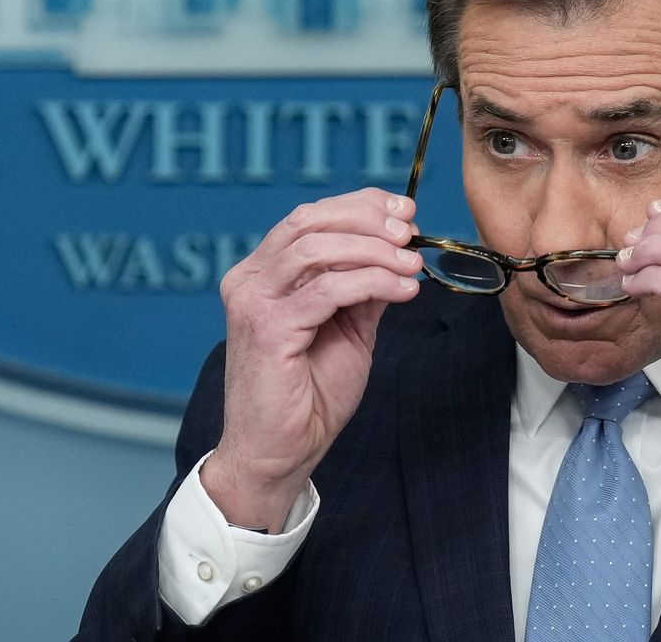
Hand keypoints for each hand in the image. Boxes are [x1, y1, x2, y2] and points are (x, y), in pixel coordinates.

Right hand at [204, 188, 422, 531]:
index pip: (308, 218)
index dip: (359, 205)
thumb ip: (363, 287)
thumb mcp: (346, 328)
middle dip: (367, 219)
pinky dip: (372, 282)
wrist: (279, 454)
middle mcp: (249, 279)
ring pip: (317, 248)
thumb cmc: (308, 397)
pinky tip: (402, 291)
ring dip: (374, 250)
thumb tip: (399, 251)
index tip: (403, 211)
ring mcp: (253, 301)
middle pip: (309, 221)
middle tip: (410, 232)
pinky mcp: (268, 329)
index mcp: (262, 273)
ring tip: (411, 264)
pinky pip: (327, 289)